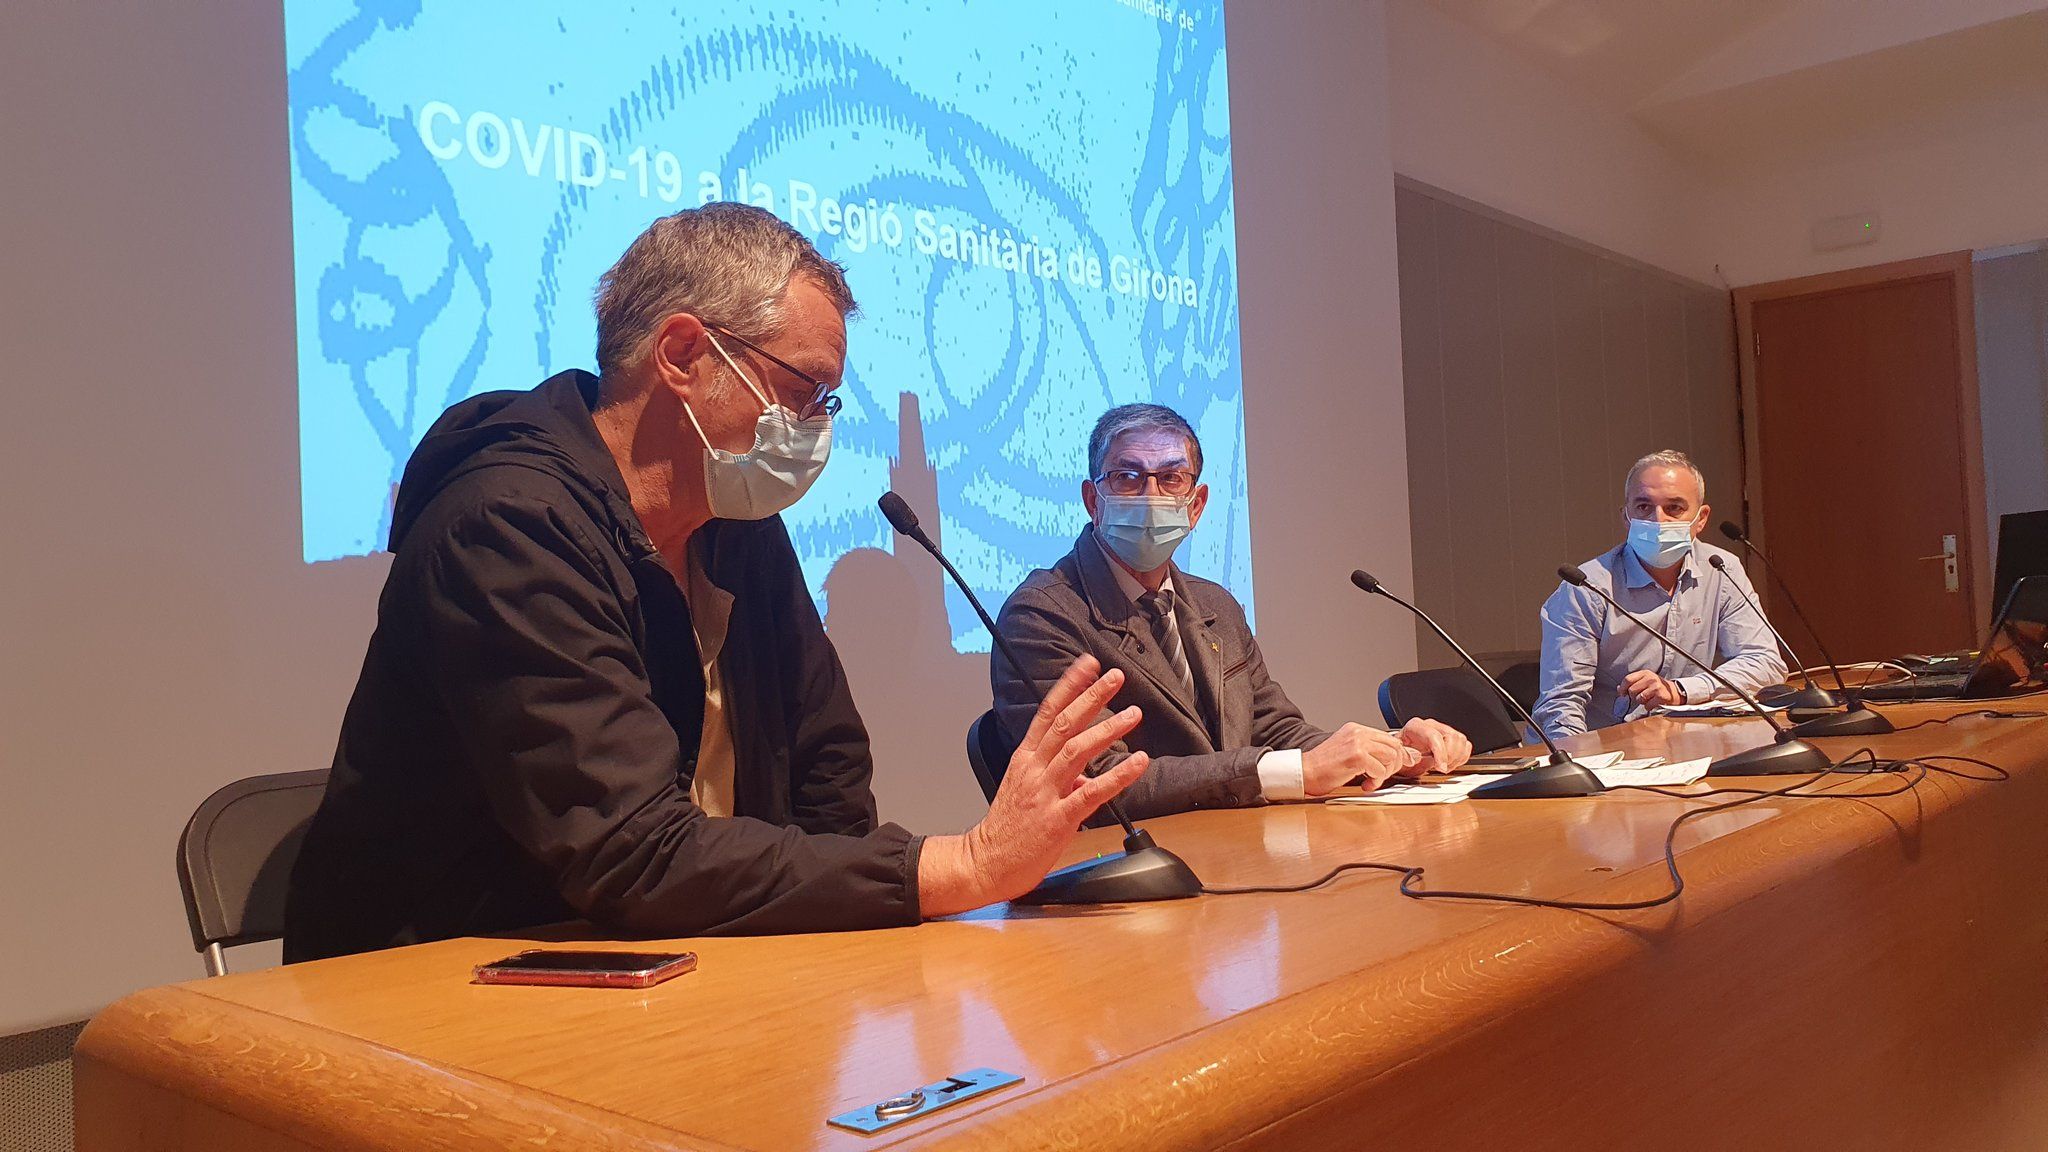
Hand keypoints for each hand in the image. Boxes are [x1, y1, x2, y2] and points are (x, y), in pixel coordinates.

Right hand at [918, 655, 1147, 916]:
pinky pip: (1092, 792)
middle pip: (1065, 723)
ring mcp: (1045, 793)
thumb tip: (1086, 775)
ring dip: (1108, 729)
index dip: (1069, 686)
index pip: (1047, 712)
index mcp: (1025, 759)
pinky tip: (1138, 762)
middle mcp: (1034, 770)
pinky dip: (1117, 775)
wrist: (985, 864)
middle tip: (1115, 677)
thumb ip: (1057, 778)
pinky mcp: (1058, 820)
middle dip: (1092, 696)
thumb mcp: (1026, 792)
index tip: (1087, 664)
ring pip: (1077, 750)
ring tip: (1134, 714)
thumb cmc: (1006, 830)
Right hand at [1301, 722, 1413, 795]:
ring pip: (1391, 757)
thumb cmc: (1322, 766)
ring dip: (1384, 773)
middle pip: (1394, 746)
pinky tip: (1365, 784)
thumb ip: (1366, 750)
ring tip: (1371, 780)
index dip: (1394, 755)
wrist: (1304, 772)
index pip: (1388, 738)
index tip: (1391, 767)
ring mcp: (1358, 743)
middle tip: (1381, 776)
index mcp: (1356, 729)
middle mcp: (1358, 732)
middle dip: (1393, 765)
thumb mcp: (1347, 750)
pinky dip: (1376, 781)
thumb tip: (1391, 758)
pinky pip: (1380, 770)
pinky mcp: (1357, 757)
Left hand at [1398, 718, 1471, 774]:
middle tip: (1440, 768)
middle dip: (1449, 757)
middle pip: (1451, 736)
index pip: (1433, 735)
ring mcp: (1442, 730)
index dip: (1440, 753)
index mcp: (1415, 726)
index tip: (1441, 768)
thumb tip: (1416, 757)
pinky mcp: (1452, 738)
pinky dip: (1462, 757)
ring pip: (1461, 740)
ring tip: (1444, 767)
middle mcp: (1430, 725)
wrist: (1403, 756)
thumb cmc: (1401, 756)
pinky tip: (1451, 763)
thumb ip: (1405, 756)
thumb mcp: (1397, 757)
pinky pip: (1466, 745)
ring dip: (1456, 758)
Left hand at [1622, 669, 1683, 708]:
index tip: (1622, 694)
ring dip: (1641, 702)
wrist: (1675, 692)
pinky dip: (1648, 706)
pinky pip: (1647, 705)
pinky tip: (1653, 703)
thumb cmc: (1657, 687)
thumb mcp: (1645, 681)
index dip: (1622, 688)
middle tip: (1640, 697)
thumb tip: (1619, 688)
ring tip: (1648, 699)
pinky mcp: (1661, 696)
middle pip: (1632, 690)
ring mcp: (1656, 687)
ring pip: (1639, 698)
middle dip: (1634, 696)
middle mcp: (1650, 678)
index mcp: (1645, 673)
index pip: (1628, 679)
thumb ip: (1633, 683)